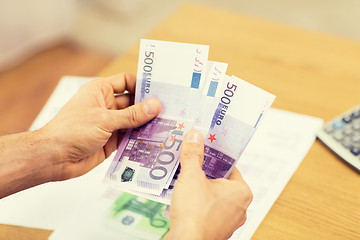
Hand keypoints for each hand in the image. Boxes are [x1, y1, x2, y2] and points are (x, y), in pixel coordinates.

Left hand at [40, 73, 160, 180]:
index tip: (160, 89)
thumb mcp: (105, 120)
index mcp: (100, 91)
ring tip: (167, 125)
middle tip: (169, 109)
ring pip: (133, 121)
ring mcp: (109, 124)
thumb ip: (132, 115)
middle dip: (148, 106)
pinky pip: (130, 137)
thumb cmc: (71, 131)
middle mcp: (106, 106)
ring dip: (146, 124)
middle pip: (133, 102)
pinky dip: (141, 138)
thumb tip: (154, 106)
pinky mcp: (111, 141)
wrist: (54, 158)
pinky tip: (154, 139)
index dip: (142, 84)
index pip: (126, 82)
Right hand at [165, 130, 252, 239]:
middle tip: (190, 162)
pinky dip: (197, 203)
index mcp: (241, 191)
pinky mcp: (216, 228)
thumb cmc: (195, 214)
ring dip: (199, 188)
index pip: (229, 166)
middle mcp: (239, 207)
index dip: (214, 157)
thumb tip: (195, 136)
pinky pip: (207, 209)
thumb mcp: (191, 177)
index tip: (202, 149)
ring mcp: (228, 220)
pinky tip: (183, 198)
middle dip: (203, 172)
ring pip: (213, 196)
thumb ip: (193, 155)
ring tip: (184, 179)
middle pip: (220, 181)